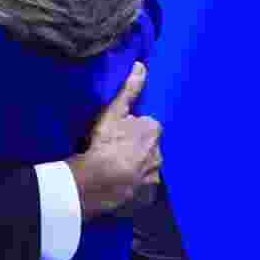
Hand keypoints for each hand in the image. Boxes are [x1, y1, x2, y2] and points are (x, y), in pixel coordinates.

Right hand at [67, 62, 162, 218]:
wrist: (99, 180)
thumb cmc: (105, 142)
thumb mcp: (114, 111)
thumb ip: (130, 89)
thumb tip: (142, 64)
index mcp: (154, 131)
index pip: (146, 126)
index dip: (130, 129)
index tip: (116, 134)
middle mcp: (160, 153)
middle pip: (148, 147)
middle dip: (136, 148)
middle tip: (113, 152)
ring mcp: (154, 176)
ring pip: (146, 168)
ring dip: (135, 168)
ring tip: (113, 170)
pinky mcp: (146, 195)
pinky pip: (141, 188)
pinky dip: (133, 186)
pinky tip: (118, 185)